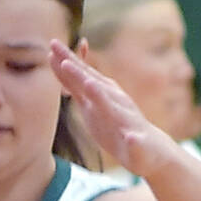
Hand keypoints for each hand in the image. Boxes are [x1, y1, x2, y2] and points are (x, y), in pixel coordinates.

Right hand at [51, 42, 174, 176]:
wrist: (148, 144)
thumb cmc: (144, 153)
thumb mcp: (140, 153)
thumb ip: (135, 146)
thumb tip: (133, 139)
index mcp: (120, 113)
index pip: (105, 101)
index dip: (95, 93)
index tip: (86, 81)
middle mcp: (111, 99)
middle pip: (90, 81)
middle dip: (75, 68)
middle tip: (58, 51)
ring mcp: (104, 97)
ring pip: (83, 76)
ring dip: (69, 62)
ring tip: (52, 47)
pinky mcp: (96, 101)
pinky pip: (81, 82)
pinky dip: (70, 72)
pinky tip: (60, 61)